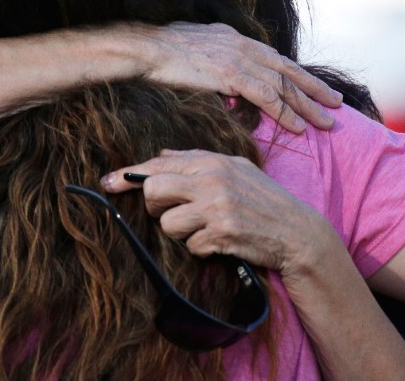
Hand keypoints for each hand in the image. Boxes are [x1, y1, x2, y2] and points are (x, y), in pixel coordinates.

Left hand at [102, 149, 330, 276]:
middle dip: (156, 207)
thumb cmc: (263, 199)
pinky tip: (219, 241)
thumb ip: (195, 161)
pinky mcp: (222, 234)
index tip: (107, 182)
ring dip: (180, 232)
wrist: (297, 232)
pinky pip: (190, 246)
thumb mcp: (234, 169)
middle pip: (153, 191)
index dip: (127, 175)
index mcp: (211, 162)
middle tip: (173, 213)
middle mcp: (212, 181)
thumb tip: (159, 156)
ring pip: (168, 224)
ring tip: (203, 228)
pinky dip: (200, 248)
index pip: (158, 165)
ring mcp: (216, 208)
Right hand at [136, 22, 341, 132]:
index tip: (314, 86)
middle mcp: (243, 46)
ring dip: (308, 105)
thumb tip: (217, 72)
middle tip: (336, 103)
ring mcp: (239, 59)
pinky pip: (267, 97)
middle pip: (288, 70)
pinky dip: (285, 113)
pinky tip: (299, 127)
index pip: (274, 58)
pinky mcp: (231, 75)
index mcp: (235, 38)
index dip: (297, 74)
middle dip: (314, 88)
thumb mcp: (193, 47)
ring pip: (284, 85)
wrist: (145, 49)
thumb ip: (212, 58)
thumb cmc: (160, 52)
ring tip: (326, 122)